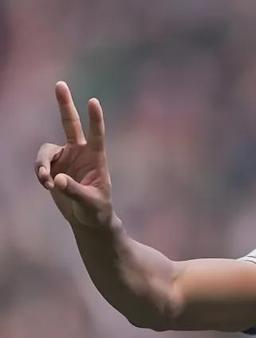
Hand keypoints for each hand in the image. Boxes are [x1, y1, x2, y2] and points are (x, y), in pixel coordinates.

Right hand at [35, 82, 114, 229]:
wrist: (88, 219)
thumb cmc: (97, 210)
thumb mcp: (90, 202)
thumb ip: (75, 191)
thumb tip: (57, 180)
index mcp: (96, 158)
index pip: (97, 135)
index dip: (95, 119)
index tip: (93, 101)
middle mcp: (80, 153)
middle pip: (70, 124)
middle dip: (65, 104)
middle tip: (60, 84)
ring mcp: (65, 158)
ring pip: (46, 150)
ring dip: (41, 164)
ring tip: (45, 182)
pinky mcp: (53, 168)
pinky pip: (41, 164)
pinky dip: (40, 173)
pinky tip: (47, 185)